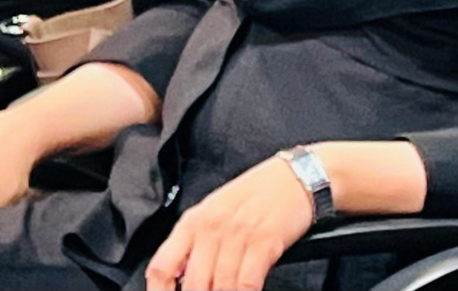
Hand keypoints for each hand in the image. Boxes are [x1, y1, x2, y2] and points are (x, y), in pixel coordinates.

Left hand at [144, 153, 314, 290]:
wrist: (295, 177)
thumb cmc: (256, 194)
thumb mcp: (215, 210)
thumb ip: (195, 242)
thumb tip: (178, 277)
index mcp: (193, 221)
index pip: (161, 266)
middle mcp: (211, 228)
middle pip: (192, 284)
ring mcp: (237, 235)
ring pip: (221, 287)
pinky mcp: (264, 242)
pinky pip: (247, 283)